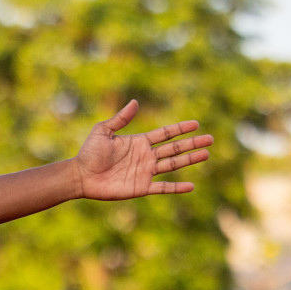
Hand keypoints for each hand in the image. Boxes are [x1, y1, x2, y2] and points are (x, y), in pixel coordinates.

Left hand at [74, 99, 212, 200]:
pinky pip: (162, 187)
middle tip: (210, 139)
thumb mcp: (103, 132)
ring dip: (190, 160)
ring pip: (172, 165)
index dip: (180, 129)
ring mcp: (145, 172)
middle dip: (192, 143)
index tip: (196, 124)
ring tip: (206, 154)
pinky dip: (176, 188)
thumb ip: (120, 119)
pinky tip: (191, 186)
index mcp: (139, 142)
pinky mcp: (141, 187)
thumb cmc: (89, 153)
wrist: (80, 176)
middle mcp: (145, 156)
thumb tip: (135, 102)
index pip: (165, 134)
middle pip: (174, 149)